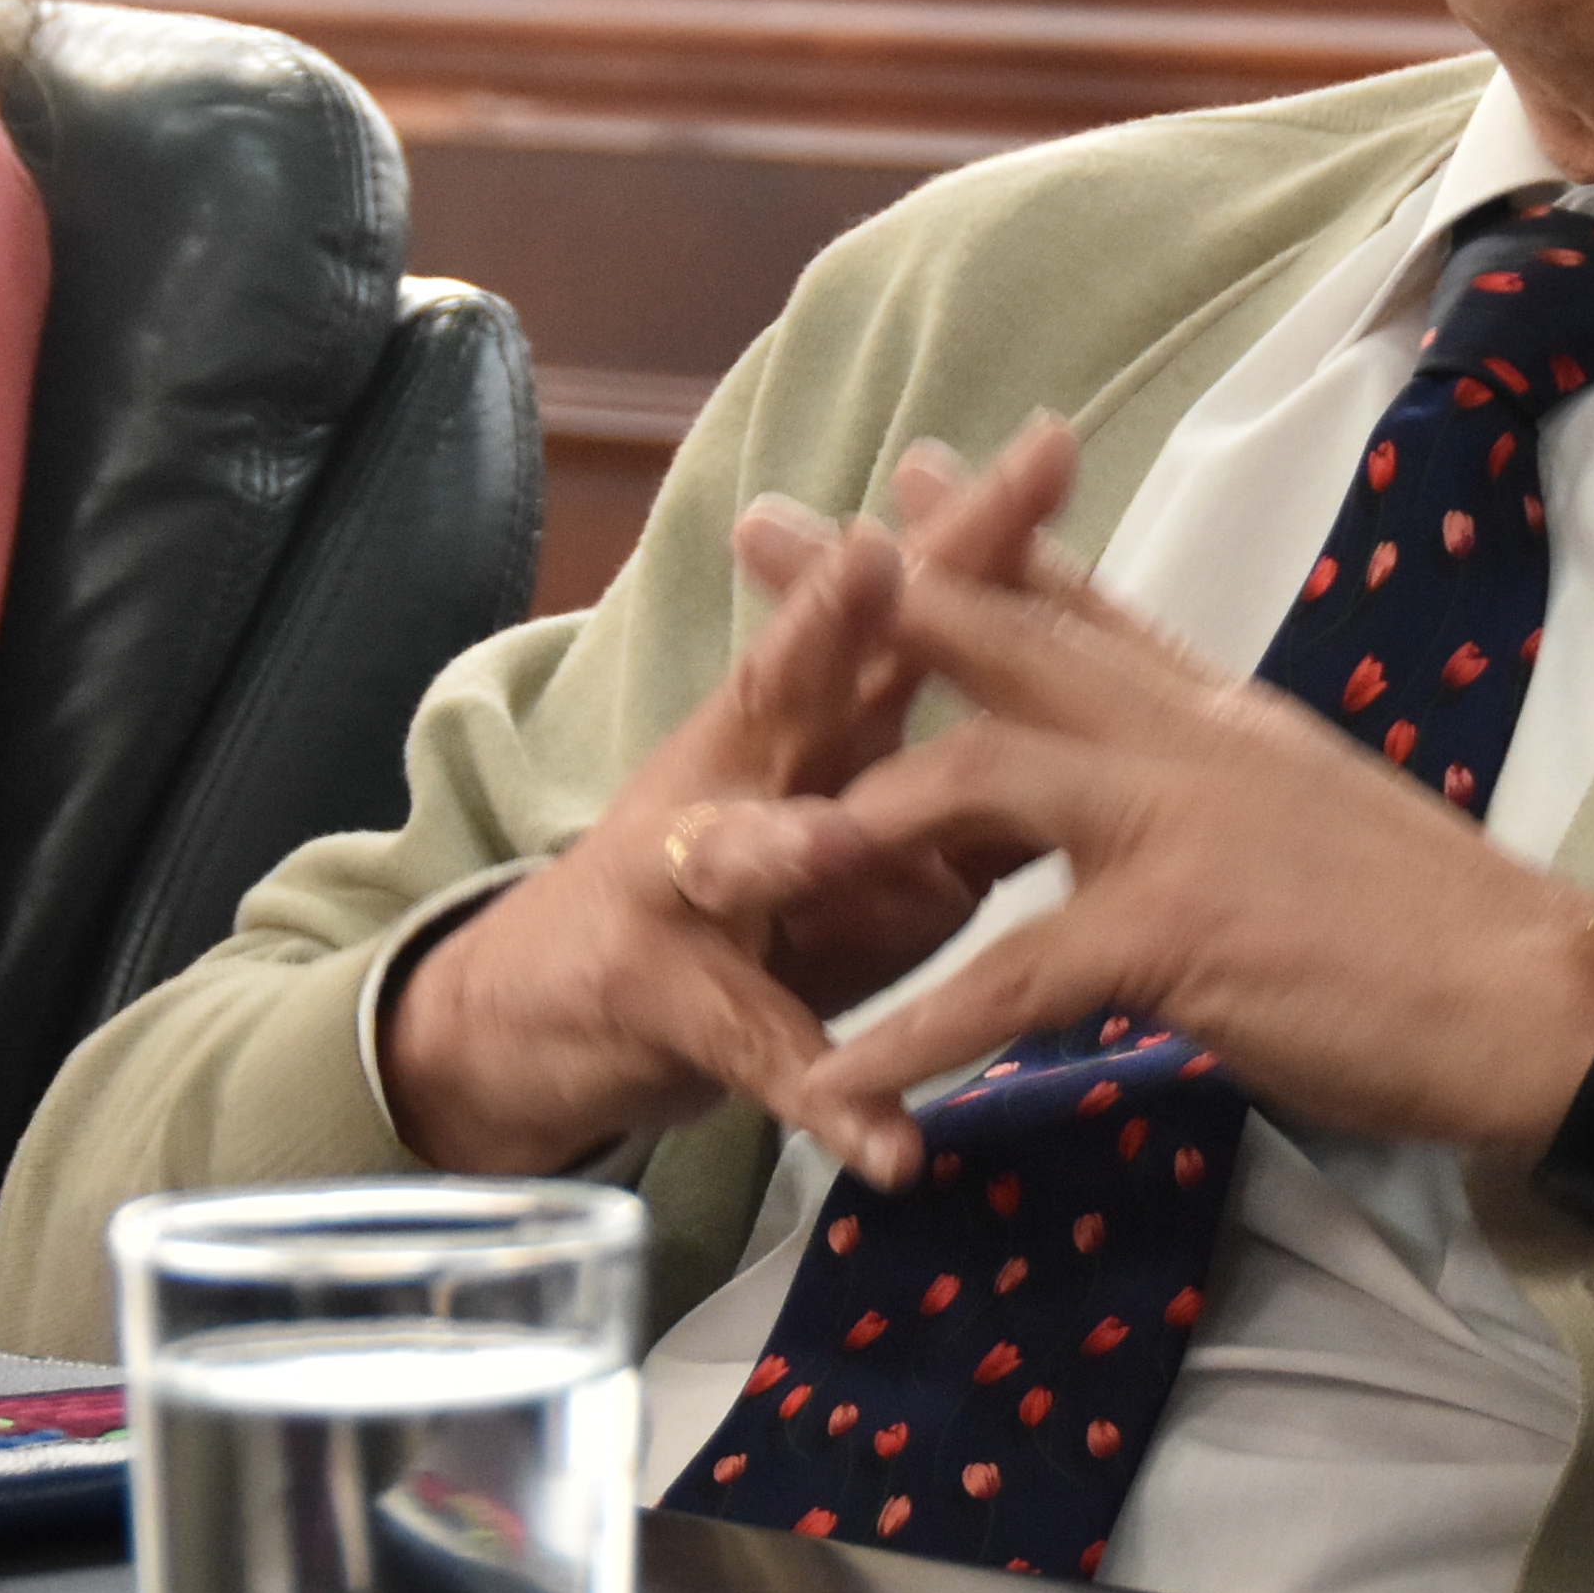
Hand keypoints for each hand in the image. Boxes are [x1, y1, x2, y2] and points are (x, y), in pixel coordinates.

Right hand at [379, 420, 1076, 1176]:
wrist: (530, 1016)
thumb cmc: (718, 914)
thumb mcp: (841, 846)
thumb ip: (946, 810)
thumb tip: (1063, 780)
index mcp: (797, 727)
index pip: (896, 615)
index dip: (968, 535)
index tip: (1046, 446)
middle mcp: (732, 777)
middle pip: (797, 680)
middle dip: (848, 614)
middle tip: (894, 549)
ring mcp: (681, 886)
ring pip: (742, 854)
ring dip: (792, 847)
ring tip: (836, 844)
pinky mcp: (660, 1002)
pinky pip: (755, 1054)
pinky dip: (825, 1099)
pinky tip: (888, 1146)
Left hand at [767, 554, 1593, 1200]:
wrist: (1550, 1002)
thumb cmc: (1447, 932)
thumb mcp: (1322, 809)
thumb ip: (1232, 774)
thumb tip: (1192, 770)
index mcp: (1222, 716)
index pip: (1089, 602)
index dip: (994, 534)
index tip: (913, 467)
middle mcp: (1188, 742)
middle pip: (1000, 642)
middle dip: (868, 593)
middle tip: (756, 539)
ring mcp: (1179, 829)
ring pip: (970, 788)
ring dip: (832, 829)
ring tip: (717, 867)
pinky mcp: (1179, 937)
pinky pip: (1011, 977)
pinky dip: (919, 1034)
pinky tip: (842, 1078)